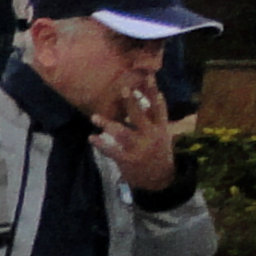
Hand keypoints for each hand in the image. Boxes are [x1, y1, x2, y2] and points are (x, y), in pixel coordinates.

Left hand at [93, 77, 177, 195]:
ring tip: (94, 116)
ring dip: (107, 123)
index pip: (159, 107)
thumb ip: (155, 118)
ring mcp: (139, 148)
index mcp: (161, 128)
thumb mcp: (163, 135)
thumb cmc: (158, 153)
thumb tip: (151, 96)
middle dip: (131, 102)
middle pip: (140, 116)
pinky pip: (111, 150)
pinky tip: (91, 138)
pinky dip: (100, 144)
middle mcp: (151, 136)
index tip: (149, 77)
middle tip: (123, 88)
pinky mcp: (128, 159)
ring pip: (122, 132)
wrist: (160, 179)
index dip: (154, 92)